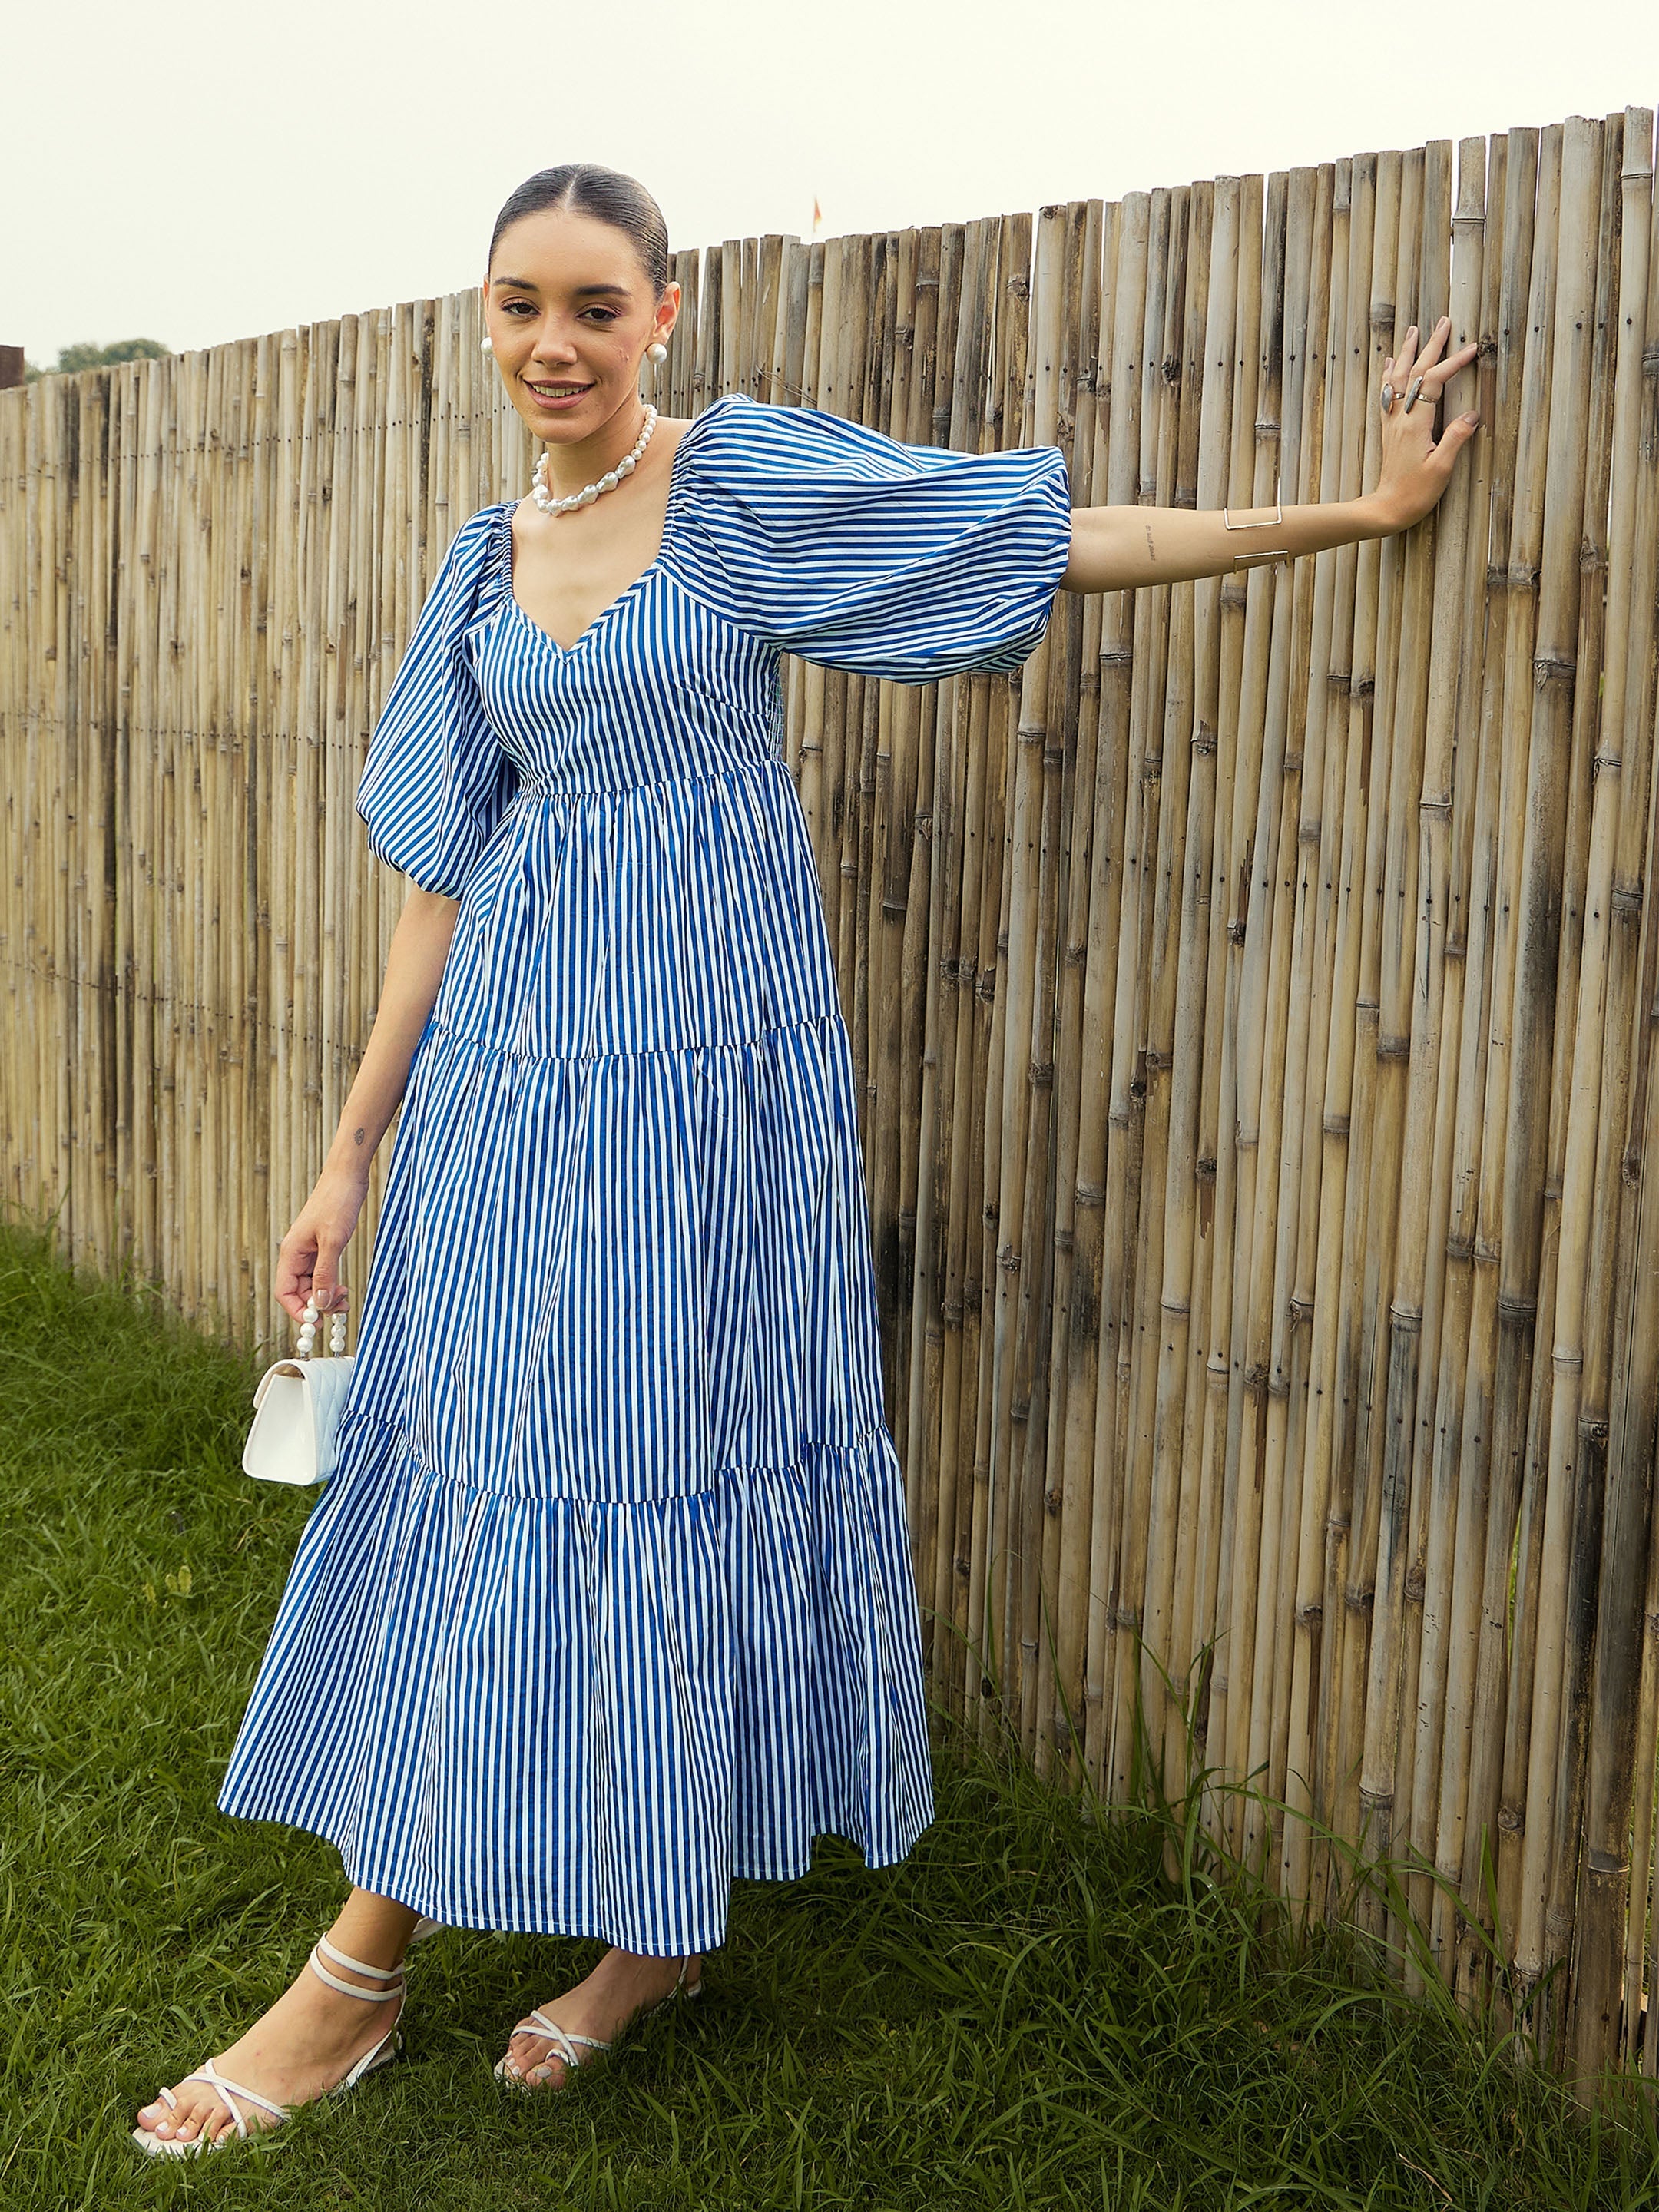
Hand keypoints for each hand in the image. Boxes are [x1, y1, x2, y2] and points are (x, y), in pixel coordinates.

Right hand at [274, 1170, 366, 1324]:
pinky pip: (322, 1274)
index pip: (284, 1292)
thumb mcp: (333, 1241)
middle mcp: (296, 1254)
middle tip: (341, 1307)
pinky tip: (344, 1287)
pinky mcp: (323, 1248)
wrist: (347, 1177)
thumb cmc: (337, 1202)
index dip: (297, 1310)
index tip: (316, 1322)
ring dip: (326, 1296)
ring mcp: (309, 1252)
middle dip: (317, 1304)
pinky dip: (331, 1284)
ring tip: (346, 1297)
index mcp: (291, 1253)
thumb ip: (325, 1273)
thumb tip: (319, 1304)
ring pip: (312, 1285)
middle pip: (299, 1292)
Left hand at [1370, 316, 1479, 532]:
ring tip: (1413, 330)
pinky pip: (1387, 393)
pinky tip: (1390, 364)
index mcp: (1416, 424)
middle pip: (1415, 372)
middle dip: (1430, 345)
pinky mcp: (1390, 429)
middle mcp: (1401, 417)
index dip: (1453, 363)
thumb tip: (1472, 415)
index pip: (1435, 382)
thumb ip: (1456, 439)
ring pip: (1397, 378)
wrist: (1387, 508)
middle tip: (1443, 322)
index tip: (1472, 349)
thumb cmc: (1415, 493)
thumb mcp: (1441, 468)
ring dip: (1406, 352)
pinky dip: (1390, 374)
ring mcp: (1393, 422)